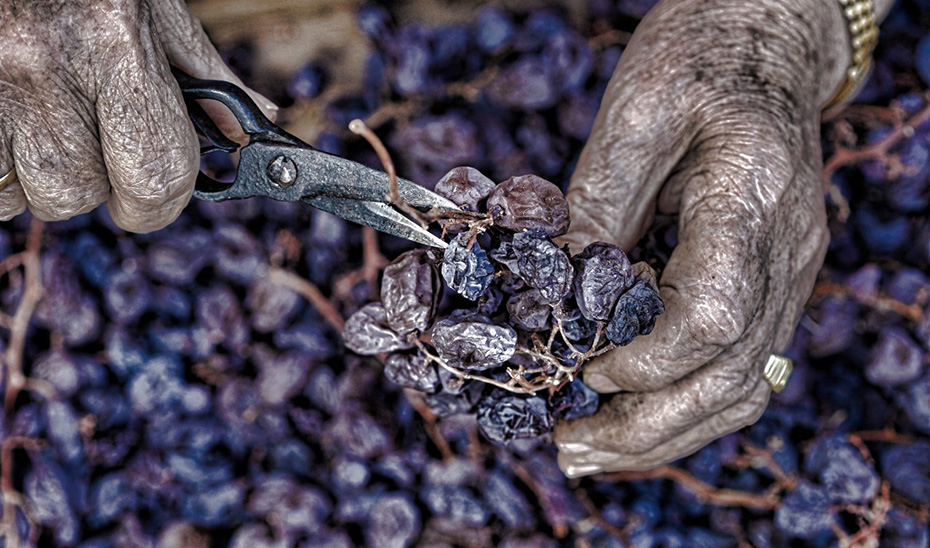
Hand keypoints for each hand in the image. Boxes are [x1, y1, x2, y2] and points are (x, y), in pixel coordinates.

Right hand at [0, 0, 275, 231]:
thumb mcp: (150, 5)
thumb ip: (201, 73)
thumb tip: (253, 126)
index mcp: (117, 41)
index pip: (157, 173)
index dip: (160, 205)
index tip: (153, 202)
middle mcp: (46, 63)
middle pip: (80, 192)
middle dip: (97, 185)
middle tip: (97, 147)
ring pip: (24, 193)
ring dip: (43, 177)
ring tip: (50, 124)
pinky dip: (0, 170)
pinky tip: (15, 125)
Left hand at [554, 0, 853, 475]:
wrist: (766, 44)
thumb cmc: (699, 60)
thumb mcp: (635, 112)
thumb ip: (597, 202)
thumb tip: (557, 289)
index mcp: (751, 197)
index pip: (711, 314)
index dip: (642, 360)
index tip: (582, 367)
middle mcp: (787, 249)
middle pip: (732, 376)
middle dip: (646, 427)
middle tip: (571, 448)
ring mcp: (790, 271)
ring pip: (744, 388)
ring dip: (667, 434)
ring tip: (592, 451)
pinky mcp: (774, 281)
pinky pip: (742, 367)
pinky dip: (686, 405)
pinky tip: (633, 416)